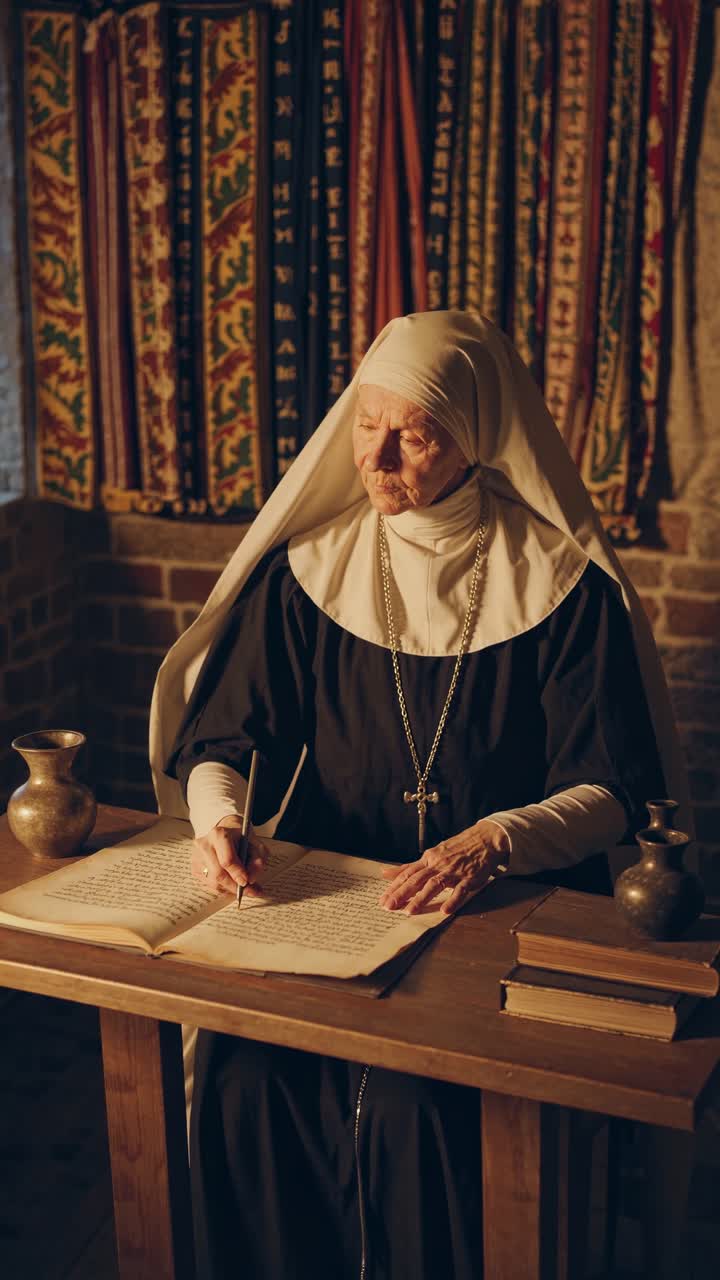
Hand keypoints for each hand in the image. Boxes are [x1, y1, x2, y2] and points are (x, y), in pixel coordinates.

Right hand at [191, 815, 267, 895]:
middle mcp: (204, 845)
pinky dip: (223, 887)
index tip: (247, 882)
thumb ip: (256, 861)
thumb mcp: (256, 844)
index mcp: (219, 835)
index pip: (226, 860)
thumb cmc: (242, 838)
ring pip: (213, 882)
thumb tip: (250, 880)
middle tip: (250, 891)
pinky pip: (209, 884)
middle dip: (235, 886)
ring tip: (245, 889)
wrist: (226, 830)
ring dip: (230, 889)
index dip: (237, 874)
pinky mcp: (195, 867)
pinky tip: (233, 883)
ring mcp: (197, 857)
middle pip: (218, 874)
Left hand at [379, 819, 509, 915]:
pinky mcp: (469, 878)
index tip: (383, 900)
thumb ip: (410, 866)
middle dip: (402, 893)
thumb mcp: (431, 854)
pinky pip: (460, 890)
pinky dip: (452, 900)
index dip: (394, 887)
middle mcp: (438, 864)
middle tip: (389, 907)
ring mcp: (454, 871)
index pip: (407, 874)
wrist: (484, 839)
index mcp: (428, 859)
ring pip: (435, 884)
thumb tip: (386, 873)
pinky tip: (444, 910)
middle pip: (417, 880)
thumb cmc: (457, 848)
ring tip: (410, 911)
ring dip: (422, 898)